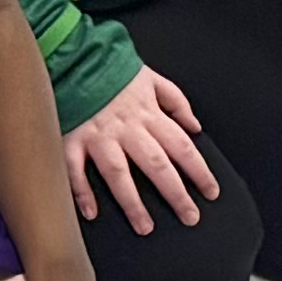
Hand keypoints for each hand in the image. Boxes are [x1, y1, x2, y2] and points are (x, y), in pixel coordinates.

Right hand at [60, 69, 216, 235]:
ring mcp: (97, 134)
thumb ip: (176, 101)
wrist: (73, 53)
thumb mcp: (151, 77)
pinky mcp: (71, 138)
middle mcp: (126, 127)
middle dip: (175, 194)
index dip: (199, 171)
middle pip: (156, 165)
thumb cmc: (112, 68)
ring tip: (145, 227)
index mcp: (147, 112)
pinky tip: (91, 214)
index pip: (181, 146)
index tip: (211, 192)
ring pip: (118, 173)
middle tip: (189, 217)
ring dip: (132, 202)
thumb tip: (195, 127)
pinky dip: (81, 192)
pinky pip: (74, 169)